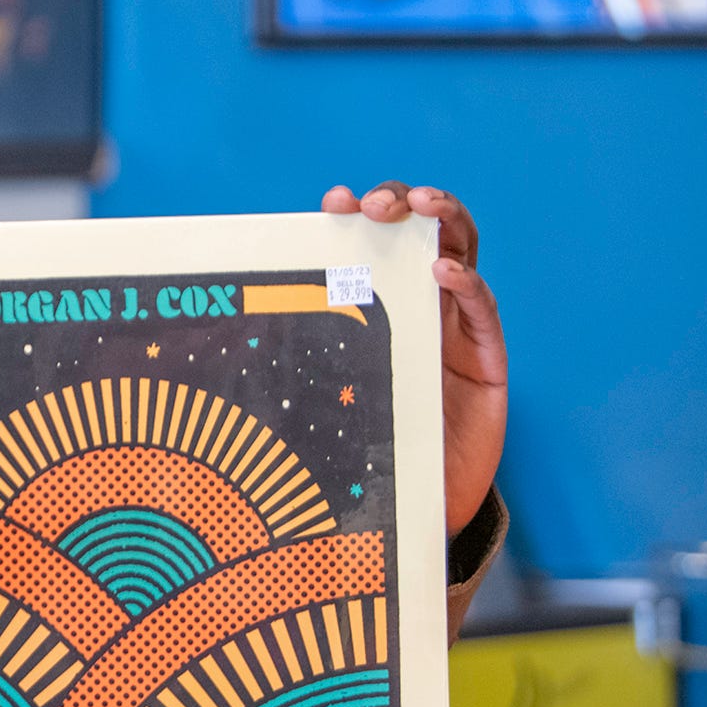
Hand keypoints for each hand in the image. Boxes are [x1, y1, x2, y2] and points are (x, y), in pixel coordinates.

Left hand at [322, 182, 505, 536]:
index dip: (356, 215)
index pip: (370, 244)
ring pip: (460, 251)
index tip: (331, 205)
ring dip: (445, 219)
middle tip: (376, 204)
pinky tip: (445, 271)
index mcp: (378, 304)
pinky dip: (467, 282)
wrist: (415, 504)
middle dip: (402, 201)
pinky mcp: (487, 357)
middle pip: (419, 231)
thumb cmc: (366, 445)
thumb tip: (219, 335)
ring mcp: (456, 327)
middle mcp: (420, 304)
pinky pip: (482, 309)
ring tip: (422, 208)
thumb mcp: (323, 393)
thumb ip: (297, 361)